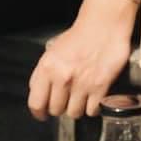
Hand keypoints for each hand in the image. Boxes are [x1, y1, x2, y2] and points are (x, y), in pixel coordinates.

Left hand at [28, 0, 134, 119]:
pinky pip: (92, 110)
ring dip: (77, 108)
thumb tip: (38, 94)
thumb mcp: (52, 51)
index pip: (36, 103)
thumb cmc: (79, 37)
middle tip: (67, 100)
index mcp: (47, 68)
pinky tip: (94, 100)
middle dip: (61, 107)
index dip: (38, 113)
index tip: (42, 115)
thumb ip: (43, 73)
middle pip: (56, 110)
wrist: (104, 26)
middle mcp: (63, 78)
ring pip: (74, 113)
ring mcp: (82, 84)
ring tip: (82, 99)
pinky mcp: (100, 87)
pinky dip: (93, 108)